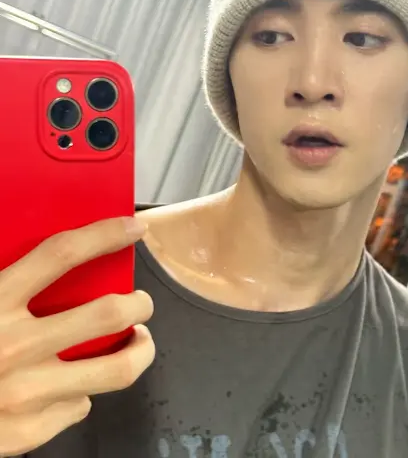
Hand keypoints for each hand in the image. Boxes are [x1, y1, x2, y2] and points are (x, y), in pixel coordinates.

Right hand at [0, 217, 154, 455]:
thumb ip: (5, 280)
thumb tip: (45, 259)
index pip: (61, 254)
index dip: (105, 235)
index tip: (134, 228)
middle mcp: (12, 347)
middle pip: (108, 313)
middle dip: (139, 304)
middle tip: (140, 303)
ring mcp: (23, 395)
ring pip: (117, 369)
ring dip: (140, 351)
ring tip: (139, 341)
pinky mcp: (25, 433)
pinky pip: (80, 406)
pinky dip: (83, 394)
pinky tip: (74, 388)